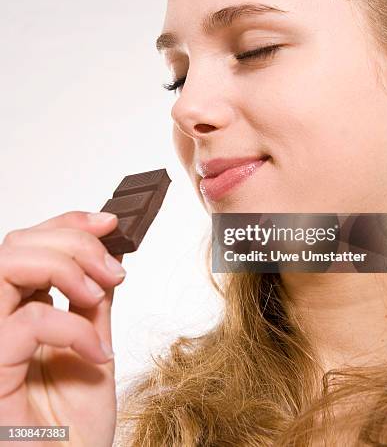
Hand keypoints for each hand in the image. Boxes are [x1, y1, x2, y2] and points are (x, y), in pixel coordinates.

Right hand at [0, 211, 124, 446]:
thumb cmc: (75, 433)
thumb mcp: (96, 351)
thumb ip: (93, 306)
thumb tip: (109, 258)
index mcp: (20, 313)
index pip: (29, 246)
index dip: (67, 224)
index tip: (109, 223)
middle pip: (15, 246)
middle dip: (72, 241)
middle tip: (112, 269)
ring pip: (6, 266)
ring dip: (64, 266)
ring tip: (98, 294)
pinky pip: (24, 323)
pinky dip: (71, 326)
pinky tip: (98, 352)